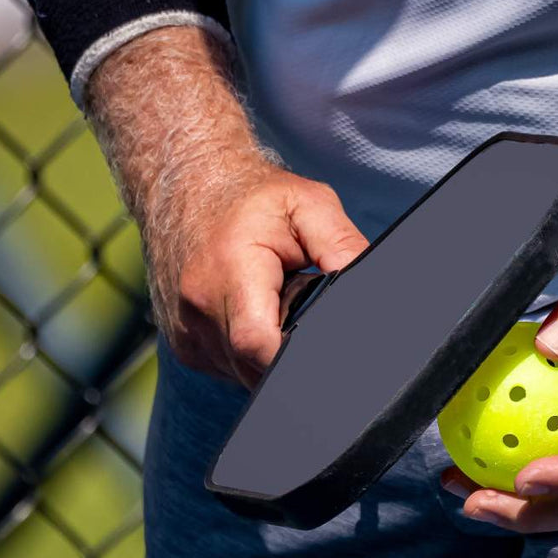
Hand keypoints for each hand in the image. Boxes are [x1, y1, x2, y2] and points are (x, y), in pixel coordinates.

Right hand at [149, 161, 368, 387]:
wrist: (189, 185)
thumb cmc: (254, 198)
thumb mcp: (311, 206)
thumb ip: (345, 249)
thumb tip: (372, 290)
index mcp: (231, 270)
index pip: (258, 343)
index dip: (296, 357)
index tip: (322, 347)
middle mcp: (200, 307)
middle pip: (257, 366)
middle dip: (292, 351)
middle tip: (303, 308)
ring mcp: (187, 332)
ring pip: (245, 373)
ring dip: (272, 352)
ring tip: (278, 306)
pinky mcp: (185, 345)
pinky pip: (230, 368)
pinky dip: (252, 354)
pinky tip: (258, 315)